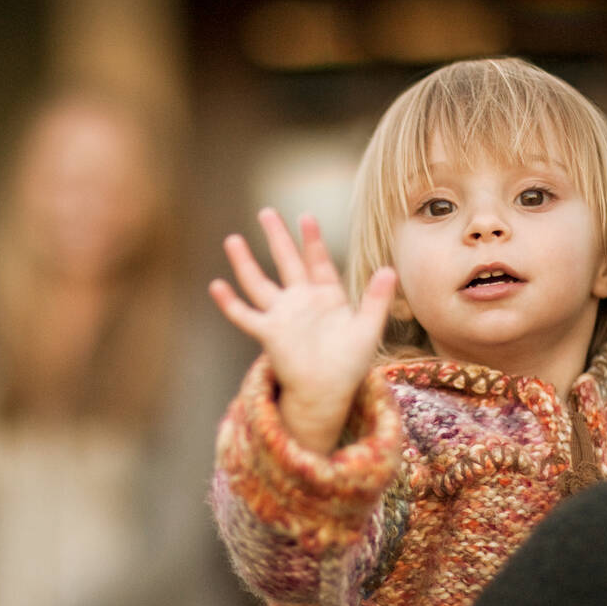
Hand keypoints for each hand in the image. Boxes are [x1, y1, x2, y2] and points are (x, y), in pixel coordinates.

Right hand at [210, 208, 396, 453]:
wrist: (327, 393)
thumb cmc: (349, 364)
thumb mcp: (367, 328)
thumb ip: (376, 299)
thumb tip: (390, 270)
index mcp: (327, 296)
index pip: (318, 261)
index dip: (312, 240)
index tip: (305, 217)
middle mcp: (301, 300)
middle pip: (286, 262)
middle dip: (277, 238)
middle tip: (266, 212)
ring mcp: (282, 315)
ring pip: (259, 283)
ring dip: (245, 262)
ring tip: (232, 240)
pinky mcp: (268, 333)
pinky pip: (245, 315)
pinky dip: (230, 303)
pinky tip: (216, 286)